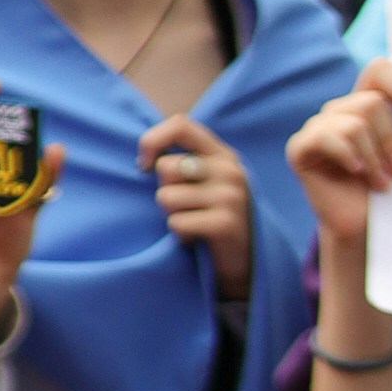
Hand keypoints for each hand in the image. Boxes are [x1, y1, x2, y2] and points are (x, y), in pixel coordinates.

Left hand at [140, 113, 250, 300]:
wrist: (247, 265)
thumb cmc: (215, 222)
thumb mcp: (206, 185)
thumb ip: (184, 164)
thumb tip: (145, 159)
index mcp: (222, 154)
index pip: (180, 125)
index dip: (153, 141)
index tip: (143, 166)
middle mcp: (229, 169)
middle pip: (166, 167)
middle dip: (164, 192)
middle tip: (184, 210)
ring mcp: (229, 196)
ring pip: (166, 197)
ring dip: (171, 217)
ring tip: (193, 225)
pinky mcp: (224, 224)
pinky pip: (177, 223)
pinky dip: (180, 236)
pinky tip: (197, 240)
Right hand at [287, 57, 391, 248]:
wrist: (362, 228)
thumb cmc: (385, 190)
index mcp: (363, 104)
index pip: (379, 69)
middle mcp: (339, 110)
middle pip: (372, 103)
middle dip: (390, 139)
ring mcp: (317, 127)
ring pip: (355, 123)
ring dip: (374, 157)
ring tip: (381, 182)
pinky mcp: (300, 147)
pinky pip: (327, 137)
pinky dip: (348, 156)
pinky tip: (356, 173)